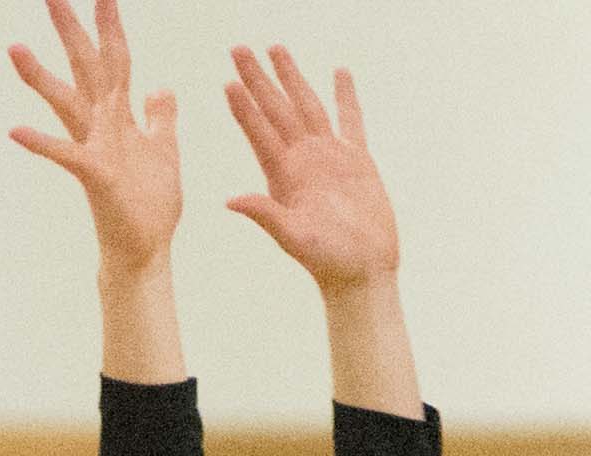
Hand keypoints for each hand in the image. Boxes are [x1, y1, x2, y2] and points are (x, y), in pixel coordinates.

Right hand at [9, 0, 180, 269]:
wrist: (145, 251)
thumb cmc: (150, 205)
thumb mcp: (163, 150)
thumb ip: (159, 117)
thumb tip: (160, 87)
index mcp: (119, 116)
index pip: (115, 59)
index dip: (110, 25)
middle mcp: (101, 125)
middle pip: (86, 68)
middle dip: (71, 30)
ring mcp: (94, 149)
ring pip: (66, 104)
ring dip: (39, 78)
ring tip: (15, 47)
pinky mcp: (94, 176)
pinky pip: (66, 156)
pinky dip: (41, 144)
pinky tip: (15, 132)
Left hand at [218, 47, 392, 289]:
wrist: (363, 272)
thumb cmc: (329, 261)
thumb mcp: (294, 239)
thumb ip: (266, 216)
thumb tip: (231, 201)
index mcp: (284, 175)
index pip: (259, 131)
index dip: (244, 106)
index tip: (228, 80)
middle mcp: (302, 160)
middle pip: (276, 109)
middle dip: (258, 78)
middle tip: (238, 48)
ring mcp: (328, 157)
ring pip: (307, 106)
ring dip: (291, 78)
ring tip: (276, 48)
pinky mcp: (356, 162)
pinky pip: (350, 121)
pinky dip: (346, 97)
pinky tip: (339, 74)